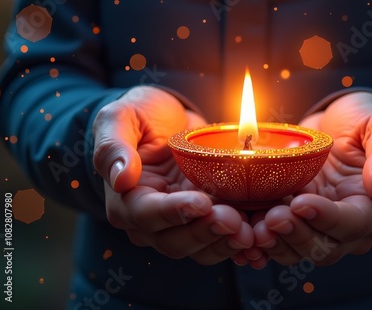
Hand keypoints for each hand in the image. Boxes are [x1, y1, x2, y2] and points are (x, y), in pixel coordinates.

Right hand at [92, 86, 252, 264]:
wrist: (168, 118)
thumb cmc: (140, 115)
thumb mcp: (120, 118)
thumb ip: (113, 146)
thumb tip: (120, 179)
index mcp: (126, 200)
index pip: (147, 215)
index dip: (175, 212)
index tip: (201, 203)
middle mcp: (152, 221)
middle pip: (175, 241)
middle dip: (205, 233)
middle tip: (233, 220)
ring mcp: (181, 222)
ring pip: (200, 247)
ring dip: (225, 243)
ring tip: (249, 231)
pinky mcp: (206, 217)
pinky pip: (220, 238)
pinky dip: (238, 240)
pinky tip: (258, 233)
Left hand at [252, 92, 371, 266]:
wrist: (335, 123)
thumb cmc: (363, 121)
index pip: (351, 224)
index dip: (325, 218)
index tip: (300, 203)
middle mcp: (346, 228)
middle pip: (323, 248)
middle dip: (296, 235)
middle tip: (272, 217)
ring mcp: (316, 226)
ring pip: (296, 250)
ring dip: (274, 242)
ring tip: (254, 227)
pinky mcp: (292, 219)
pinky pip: (276, 239)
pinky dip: (259, 241)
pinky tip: (243, 230)